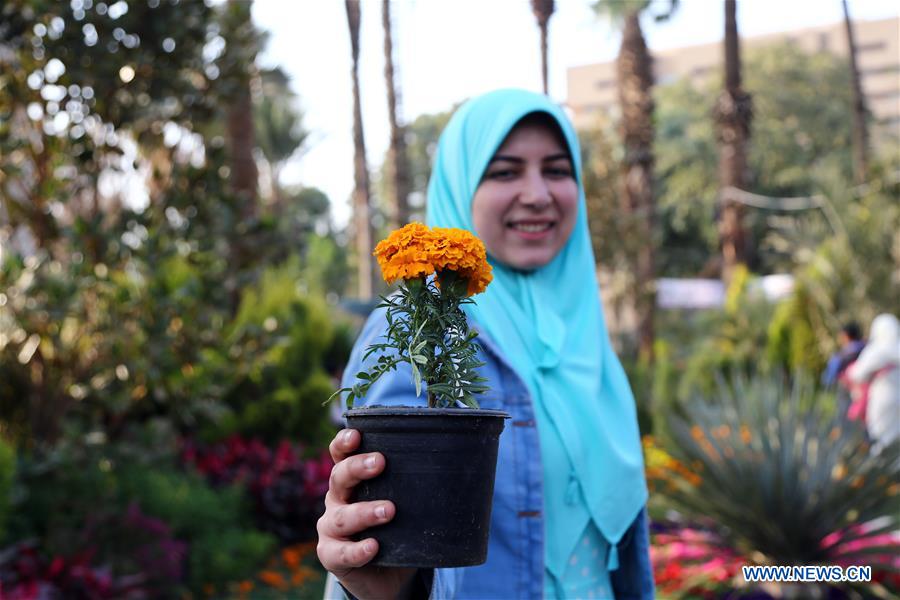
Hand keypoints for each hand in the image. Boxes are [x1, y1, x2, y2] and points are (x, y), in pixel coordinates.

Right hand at [317, 429, 415, 598]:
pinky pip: (341, 553)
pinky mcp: (331, 555)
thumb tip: (463, 467)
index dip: (344, 443)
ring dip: (364, 511)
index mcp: (351, 481)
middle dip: (357, 467)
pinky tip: (373, 547)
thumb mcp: (405, 504)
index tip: (357, 435)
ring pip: (341, 516)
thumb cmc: (396, 530)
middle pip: (339, 478)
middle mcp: (337, 499)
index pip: (341, 455)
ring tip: (389, 511)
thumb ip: (418, 487)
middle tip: (380, 462)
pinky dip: (358, 550)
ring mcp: (330, 528)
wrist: (385, 577)